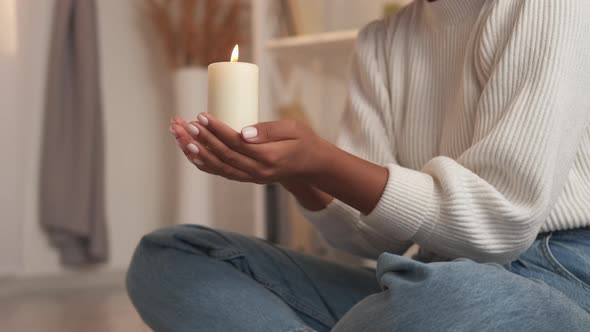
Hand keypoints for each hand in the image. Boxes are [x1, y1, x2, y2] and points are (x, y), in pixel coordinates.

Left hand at [170, 113, 330, 183]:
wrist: (311, 166)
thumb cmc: (303, 141)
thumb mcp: (293, 129)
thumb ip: (269, 130)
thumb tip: (243, 132)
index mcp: (269, 158)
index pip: (236, 144)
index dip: (217, 130)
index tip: (201, 115)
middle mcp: (257, 171)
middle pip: (222, 156)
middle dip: (200, 139)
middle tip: (184, 123)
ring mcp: (250, 177)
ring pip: (218, 166)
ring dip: (196, 152)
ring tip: (179, 136)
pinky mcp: (246, 177)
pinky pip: (221, 172)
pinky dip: (203, 163)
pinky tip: (189, 153)